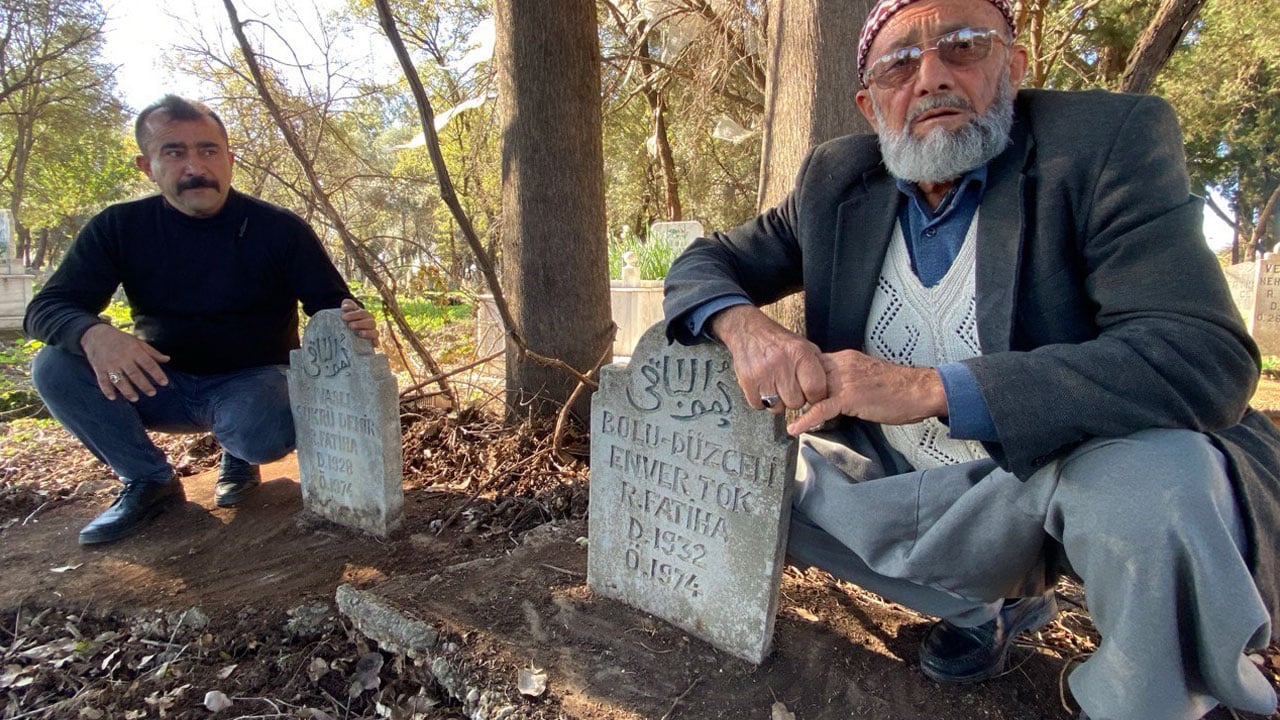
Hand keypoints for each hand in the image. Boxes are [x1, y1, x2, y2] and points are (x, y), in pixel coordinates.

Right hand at [79, 324, 169, 401]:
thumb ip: (152, 352)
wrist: (96, 334)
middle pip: (134, 374)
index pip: (148, 364)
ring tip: (135, 398)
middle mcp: (122, 358)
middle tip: (152, 393)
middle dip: (144, 385)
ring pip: (119, 380)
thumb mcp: (137, 342)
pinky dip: (107, 390)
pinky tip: (113, 398)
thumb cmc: (120, 339)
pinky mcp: (99, 368)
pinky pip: (103, 381)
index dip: (157, 373)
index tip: (165, 383)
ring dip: (127, 390)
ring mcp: (110, 364)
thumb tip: (167, 359)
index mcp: (134, 351)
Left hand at [341, 298, 378, 347]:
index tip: (343, 317)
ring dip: (368, 332)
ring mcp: (372, 333)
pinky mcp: (372, 342)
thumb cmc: (348, 318)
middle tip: (350, 325)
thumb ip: (347, 304)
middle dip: (360, 324)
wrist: (349, 329)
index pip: (362, 313)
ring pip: (375, 332)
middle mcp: (370, 323)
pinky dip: (376, 342)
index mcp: (365, 315)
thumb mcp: (347, 309)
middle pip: (370, 323)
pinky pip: (377, 342)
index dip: (354, 315)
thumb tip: (345, 307)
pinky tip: (373, 343)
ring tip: (359, 333)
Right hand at [709, 304, 827, 412]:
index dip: (815, 396)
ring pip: (777, 408)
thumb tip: (829, 389)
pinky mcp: (748, 381)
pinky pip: (758, 405)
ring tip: (776, 387)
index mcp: (800, 353)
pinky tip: (763, 387)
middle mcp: (782, 364)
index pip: (816, 390)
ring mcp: (763, 373)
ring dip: (778, 402)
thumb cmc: (779, 341)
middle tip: (790, 388)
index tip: (811, 395)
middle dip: (795, 399)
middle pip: (796, 402)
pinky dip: (761, 401)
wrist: (747, 330)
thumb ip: (816, 366)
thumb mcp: (803, 345)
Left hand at [787, 349, 947, 434]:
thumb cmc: (898, 386)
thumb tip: (831, 389)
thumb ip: (846, 377)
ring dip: (797, 404)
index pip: (812, 364)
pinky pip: (822, 409)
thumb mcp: (865, 374)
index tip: (788, 386)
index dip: (799, 377)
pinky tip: (795, 428)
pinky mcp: (850, 397)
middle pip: (806, 375)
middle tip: (780, 403)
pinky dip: (806, 419)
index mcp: (845, 358)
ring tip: (782, 416)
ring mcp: (845, 381)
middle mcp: (842, 365)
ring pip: (811, 390)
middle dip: (793, 389)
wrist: (919, 390)